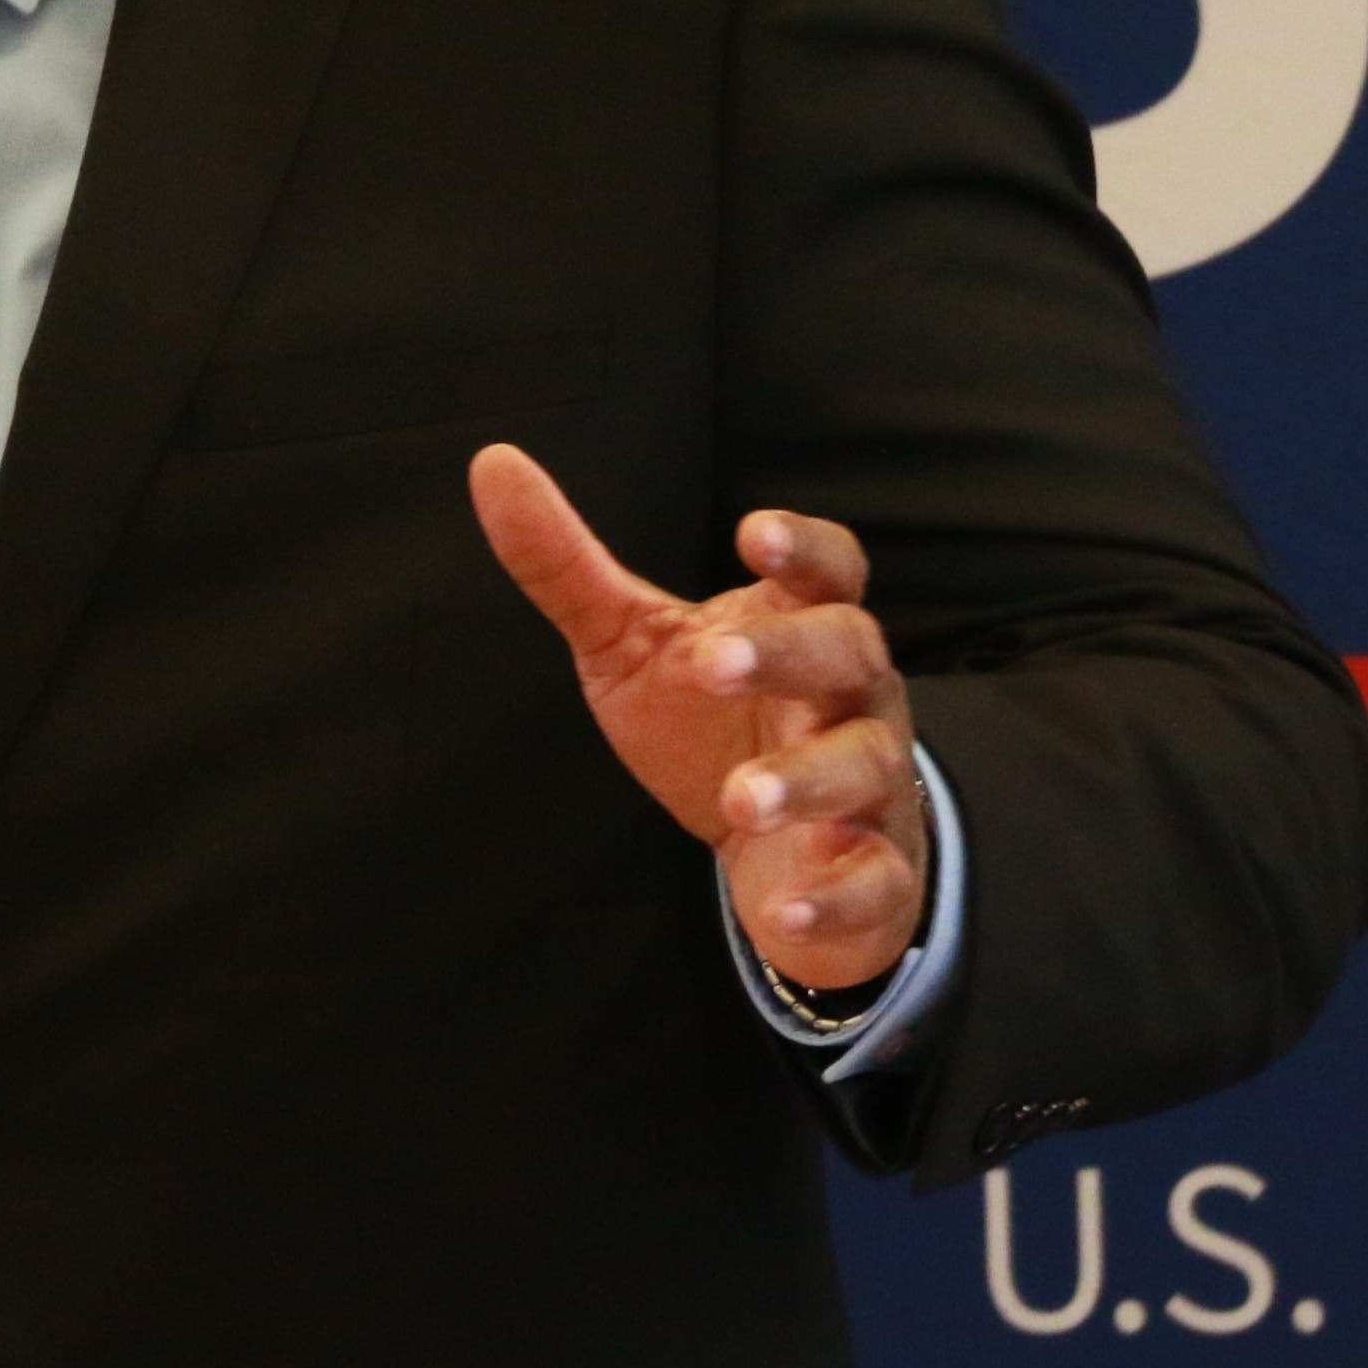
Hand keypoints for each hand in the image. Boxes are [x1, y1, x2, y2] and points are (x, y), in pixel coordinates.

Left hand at [469, 444, 927, 992]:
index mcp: (800, 624)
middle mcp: (850, 694)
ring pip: (865, 763)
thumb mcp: (630, 645)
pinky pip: (875, 878)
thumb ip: (566, 565)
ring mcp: (869, 781)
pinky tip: (785, 904)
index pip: (828, 569)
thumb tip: (491, 462)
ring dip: (807, 781)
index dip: (802, 546)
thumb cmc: (710, 724)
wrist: (784, 852)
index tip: (752, 533)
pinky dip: (836, 894)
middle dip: (786, 652)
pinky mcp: (874, 869)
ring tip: (738, 801)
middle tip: (712, 664)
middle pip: (849, 651)